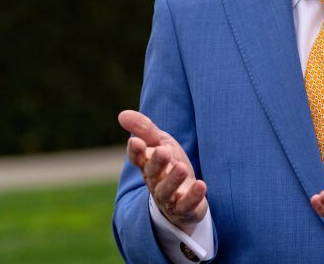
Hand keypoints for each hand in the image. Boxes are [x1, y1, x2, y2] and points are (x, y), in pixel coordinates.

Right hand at [118, 110, 207, 233]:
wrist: (184, 197)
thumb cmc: (169, 165)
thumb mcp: (160, 143)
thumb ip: (145, 129)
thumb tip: (122, 114)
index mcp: (147, 164)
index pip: (137, 158)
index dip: (135, 151)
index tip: (136, 142)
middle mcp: (155, 182)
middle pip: (152, 173)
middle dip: (157, 162)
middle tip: (163, 151)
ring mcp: (169, 198)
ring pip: (166, 191)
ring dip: (173, 180)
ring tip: (182, 168)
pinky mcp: (184, 209)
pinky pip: (186, 206)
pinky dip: (193, 197)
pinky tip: (201, 185)